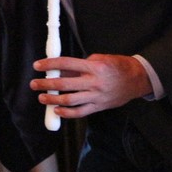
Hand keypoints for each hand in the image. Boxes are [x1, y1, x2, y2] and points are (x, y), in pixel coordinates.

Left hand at [30, 54, 152, 118]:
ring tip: (42, 98)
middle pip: (65, 84)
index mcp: (94, 67)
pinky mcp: (99, 107)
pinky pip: (80, 112)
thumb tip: (60, 69)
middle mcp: (94, 82)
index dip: (50, 64)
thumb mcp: (99, 58)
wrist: (137, 80)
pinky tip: (57, 110)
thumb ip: (80, 65)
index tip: (37, 65)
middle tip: (34, 84)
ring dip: (53, 100)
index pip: (66, 64)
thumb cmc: (117, 66)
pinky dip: (67, 113)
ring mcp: (96, 96)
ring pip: (70, 101)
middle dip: (46, 84)